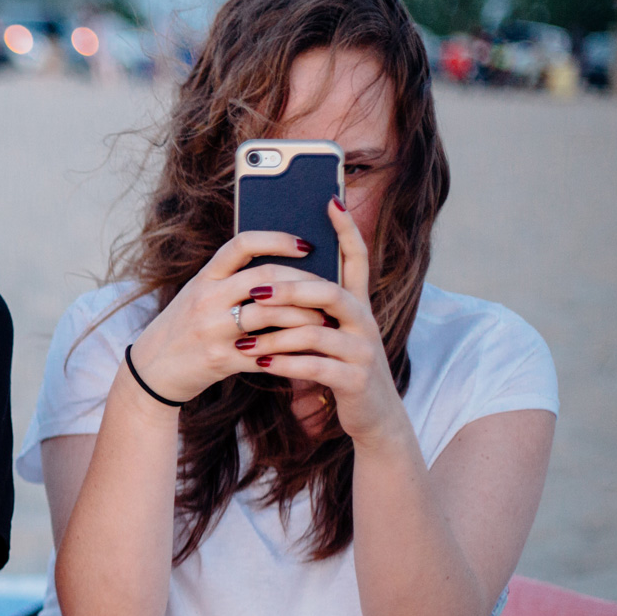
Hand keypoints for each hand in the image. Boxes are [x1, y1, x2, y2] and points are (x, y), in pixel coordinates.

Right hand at [128, 229, 334, 404]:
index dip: (277, 240)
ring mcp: (212, 330)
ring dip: (305, 317)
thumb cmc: (183, 329)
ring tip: (325, 320)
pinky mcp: (220, 359)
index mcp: (203, 279)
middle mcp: (206, 299)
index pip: (242, 245)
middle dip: (305, 283)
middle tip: (329, 288)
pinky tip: (307, 350)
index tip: (306, 245)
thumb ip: (230, 281)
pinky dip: (290, 351)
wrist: (151, 370)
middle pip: (265, 278)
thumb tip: (282, 271)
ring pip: (271, 314)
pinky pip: (266, 352)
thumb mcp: (197, 296)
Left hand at [236, 199, 410, 443]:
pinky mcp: (357, 380)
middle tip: (255, 292)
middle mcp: (365, 322)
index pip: (357, 259)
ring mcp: (363, 351)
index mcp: (356, 305)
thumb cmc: (338, 366)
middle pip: (331, 293)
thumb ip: (310, 308)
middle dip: (291, 289)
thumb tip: (271, 279)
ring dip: (277, 335)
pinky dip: (286, 365)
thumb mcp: (328, 333)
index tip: (330, 201)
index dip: (347, 230)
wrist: (372, 415)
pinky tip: (262, 364)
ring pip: (318, 332)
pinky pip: (317, 367)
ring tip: (244, 340)